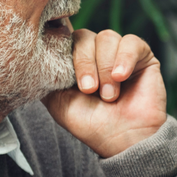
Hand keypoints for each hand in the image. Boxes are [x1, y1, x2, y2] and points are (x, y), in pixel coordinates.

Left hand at [43, 29, 167, 157]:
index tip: (67, 79)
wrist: (124, 139)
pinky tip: (121, 77)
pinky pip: (131, 42)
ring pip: (106, 38)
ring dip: (105, 68)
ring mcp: (119, 53)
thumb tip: (33, 54)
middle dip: (84, 63)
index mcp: (76, 61)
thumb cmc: (92, 124)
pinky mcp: (142, 56)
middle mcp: (96, 53)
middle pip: (84, 37)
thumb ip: (47, 76)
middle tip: (89, 90)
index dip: (64, 50)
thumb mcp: (58, 101)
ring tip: (109, 95)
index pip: (65, 38)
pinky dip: (124, 58)